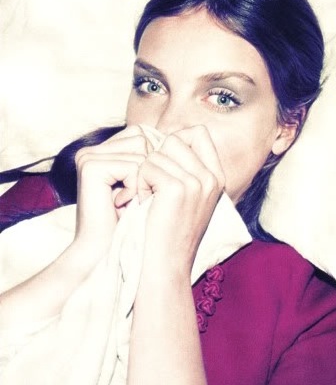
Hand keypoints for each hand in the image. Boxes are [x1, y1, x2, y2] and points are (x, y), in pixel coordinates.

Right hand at [73, 126, 150, 260]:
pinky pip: (133, 165)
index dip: (156, 163)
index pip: (146, 135)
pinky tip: (121, 204)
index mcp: (106, 150)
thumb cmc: (136, 223)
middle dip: (151, 170)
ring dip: (145, 181)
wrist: (109, 252)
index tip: (145, 191)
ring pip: (141, 151)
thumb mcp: (152, 185)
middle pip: (144, 138)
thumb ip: (161, 157)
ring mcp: (90, 156)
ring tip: (130, 202)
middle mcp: (95, 149)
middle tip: (136, 198)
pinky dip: (136, 187)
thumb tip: (195, 132)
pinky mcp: (90, 166)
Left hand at [136, 125, 224, 278]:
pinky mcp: (177, 188)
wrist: (164, 266)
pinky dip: (138, 183)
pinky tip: (141, 202)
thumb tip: (166, 139)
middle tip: (150, 186)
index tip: (161, 166)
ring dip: (144, 173)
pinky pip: (148, 166)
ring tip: (146, 197)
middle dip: (156, 158)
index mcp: (217, 177)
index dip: (174, 141)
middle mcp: (212, 177)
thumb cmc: (167, 233)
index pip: (198, 133)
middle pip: (175, 139)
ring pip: (158, 152)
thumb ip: (185, 169)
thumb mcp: (187, 198)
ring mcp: (197, 182)